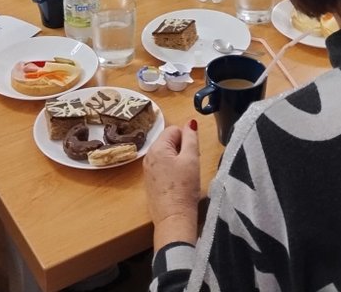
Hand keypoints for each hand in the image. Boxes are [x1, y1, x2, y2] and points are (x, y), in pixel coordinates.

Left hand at [144, 121, 199, 240]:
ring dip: (178, 161)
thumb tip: (189, 122)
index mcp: (157, 147)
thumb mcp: (192, 159)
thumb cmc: (184, 189)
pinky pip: (162, 167)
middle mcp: (148, 155)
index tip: (193, 156)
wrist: (173, 219)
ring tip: (185, 177)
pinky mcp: (150, 181)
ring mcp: (147, 169)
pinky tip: (178, 184)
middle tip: (190, 167)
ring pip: (167, 154)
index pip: (175, 129)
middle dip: (182, 150)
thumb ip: (191, 137)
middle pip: (169, 141)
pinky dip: (172, 171)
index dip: (187, 140)